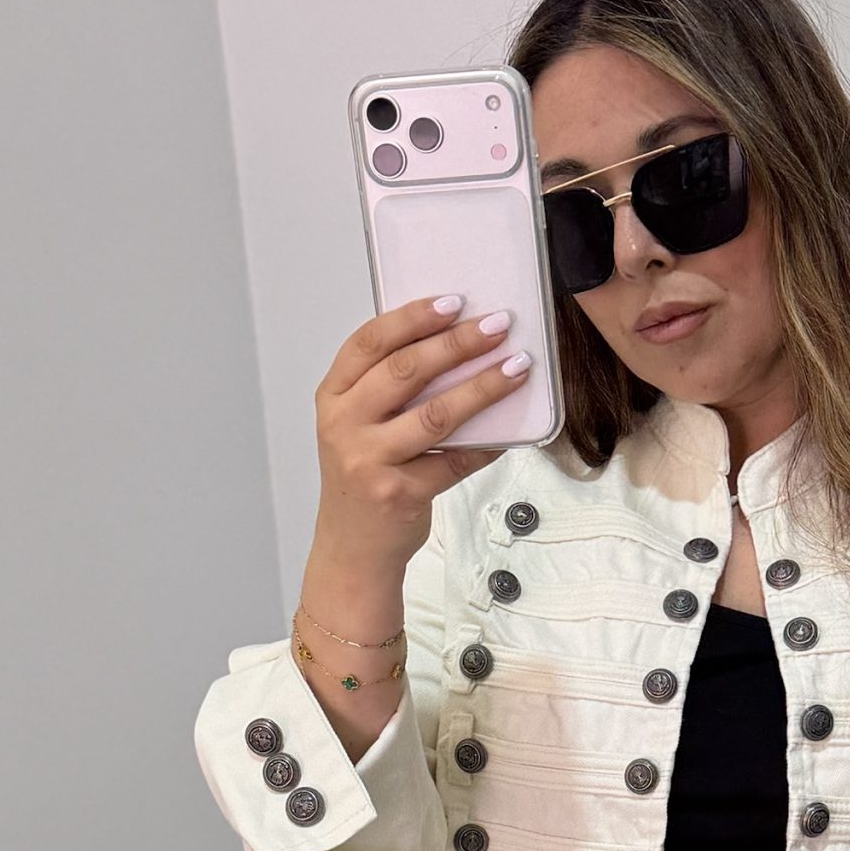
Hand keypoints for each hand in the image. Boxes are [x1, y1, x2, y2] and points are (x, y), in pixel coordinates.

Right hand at [312, 294, 534, 566]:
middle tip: (497, 327)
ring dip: (482, 387)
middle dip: (457, 343)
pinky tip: (511, 431)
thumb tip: (454, 344)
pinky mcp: (399, 494)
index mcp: (333, 397)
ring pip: (435, 413)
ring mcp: (369, 461)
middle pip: (406, 371)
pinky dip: (487, 444)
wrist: (352, 548)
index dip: (413, 318)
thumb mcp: (357, 425)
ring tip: (516, 369)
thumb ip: (387, 388)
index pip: (370, 342)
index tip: (454, 302)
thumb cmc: (362, 479)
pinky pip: (455, 461)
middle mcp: (344, 425)